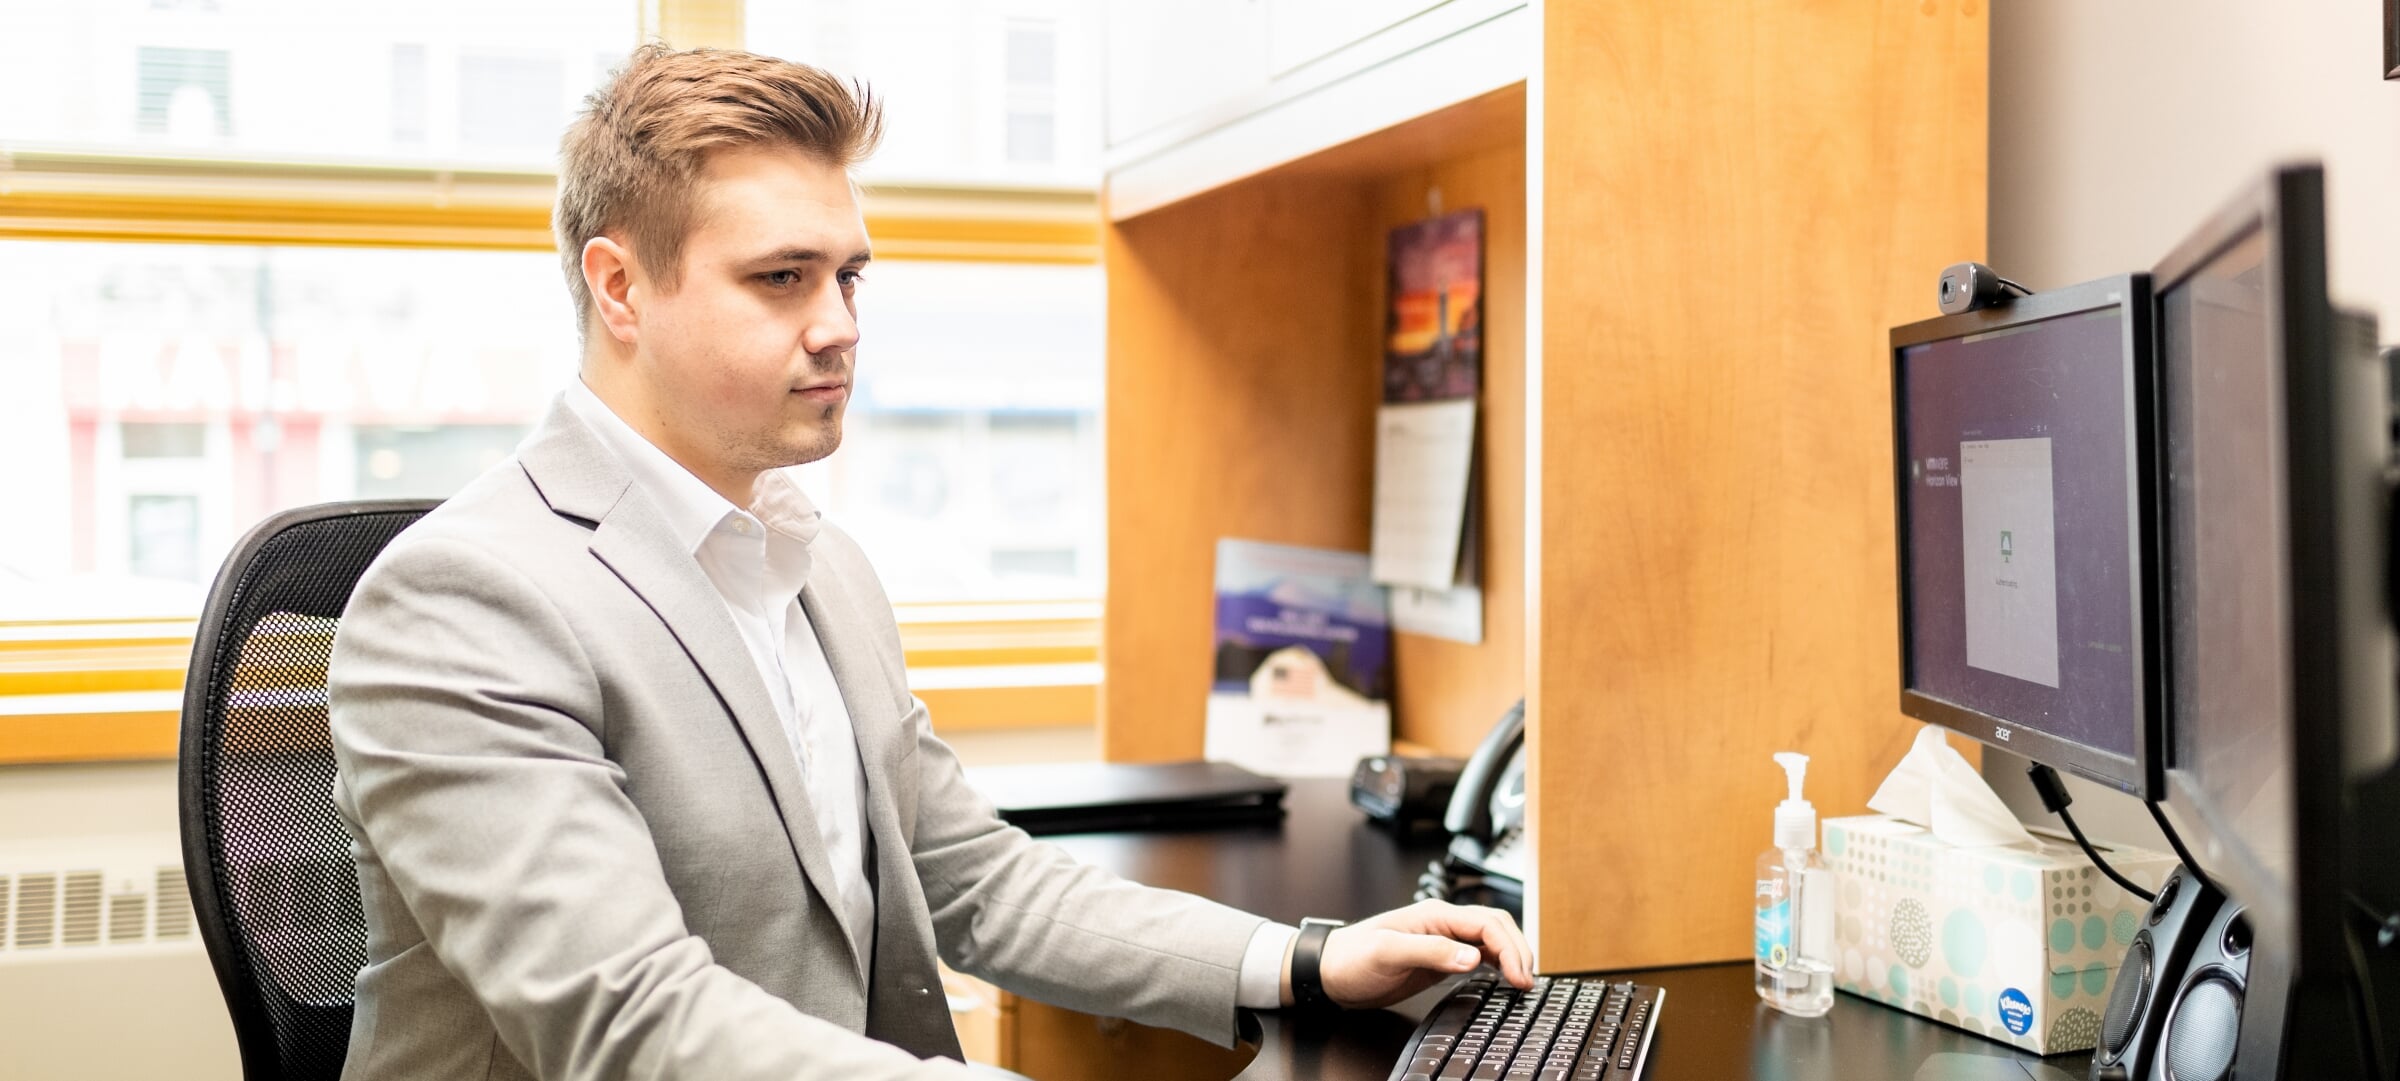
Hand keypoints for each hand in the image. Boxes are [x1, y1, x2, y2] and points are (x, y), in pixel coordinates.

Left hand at [1295, 900, 1532, 1009]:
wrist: (1331, 971)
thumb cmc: (1352, 958)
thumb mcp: (1388, 953)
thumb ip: (1430, 952)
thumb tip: (1472, 957)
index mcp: (1436, 915)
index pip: (1487, 925)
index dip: (1510, 949)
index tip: (1519, 976)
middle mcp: (1444, 924)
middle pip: (1496, 928)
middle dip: (1519, 950)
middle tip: (1527, 981)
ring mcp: (1443, 940)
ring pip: (1491, 940)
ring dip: (1511, 956)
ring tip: (1523, 981)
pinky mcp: (1440, 958)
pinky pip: (1478, 955)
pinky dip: (1497, 964)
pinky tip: (1504, 977)